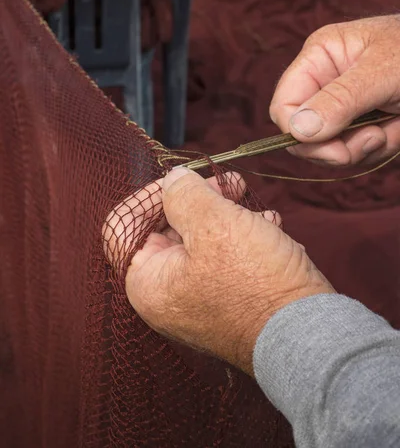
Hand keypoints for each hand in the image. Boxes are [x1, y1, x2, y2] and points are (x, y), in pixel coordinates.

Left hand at [104, 168, 333, 375]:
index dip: (150, 195)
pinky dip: (243, 237)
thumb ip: (184, 195)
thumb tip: (172, 179)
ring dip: (225, 214)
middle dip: (199, 199)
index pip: (124, 226)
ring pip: (201, 240)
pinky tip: (267, 226)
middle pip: (167, 229)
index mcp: (147, 283)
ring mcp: (197, 300)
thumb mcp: (215, 224)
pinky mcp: (226, 300)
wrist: (306, 336)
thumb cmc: (255, 283)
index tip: (182, 178)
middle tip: (226, 182)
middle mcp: (166, 296)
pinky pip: (225, 258)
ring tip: (250, 203)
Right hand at [270, 16, 399, 165]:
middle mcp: (326, 81)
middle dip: (338, 146)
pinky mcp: (364, 122)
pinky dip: (380, 148)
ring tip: (394, 127)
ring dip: (366, 148)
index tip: (336, 148)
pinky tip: (397, 129)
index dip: (300, 134)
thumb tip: (297, 129)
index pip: (284, 106)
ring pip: (330, 148)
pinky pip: (356, 151)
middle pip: (303, 134)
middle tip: (374, 139)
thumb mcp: (384, 72)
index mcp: (321, 57)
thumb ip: (341, 99)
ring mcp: (345, 105)